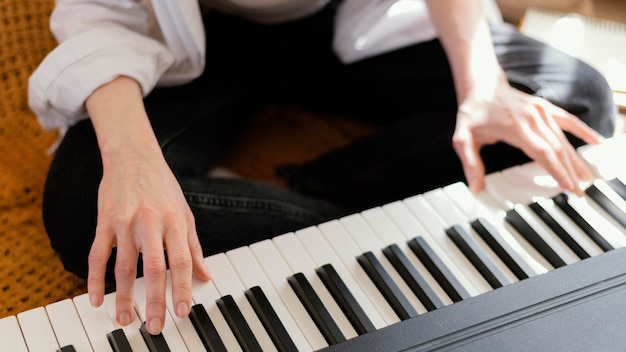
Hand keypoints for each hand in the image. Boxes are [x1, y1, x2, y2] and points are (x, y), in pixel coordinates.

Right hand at [86, 145, 210, 334]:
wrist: (133, 156)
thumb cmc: (163, 187)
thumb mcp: (185, 213)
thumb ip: (194, 246)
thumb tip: (206, 276)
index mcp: (175, 221)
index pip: (182, 261)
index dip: (183, 288)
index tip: (183, 312)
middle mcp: (151, 222)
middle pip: (155, 268)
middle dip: (156, 300)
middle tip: (156, 326)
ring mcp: (125, 222)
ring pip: (124, 266)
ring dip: (124, 296)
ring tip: (125, 319)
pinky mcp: (104, 221)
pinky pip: (98, 255)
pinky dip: (95, 279)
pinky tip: (96, 299)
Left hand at [452, 77, 603, 194]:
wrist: (480, 85)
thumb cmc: (472, 112)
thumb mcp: (463, 138)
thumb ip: (470, 163)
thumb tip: (475, 186)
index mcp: (515, 128)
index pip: (543, 153)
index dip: (557, 171)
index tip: (567, 186)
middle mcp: (532, 119)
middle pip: (557, 149)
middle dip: (569, 172)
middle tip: (579, 191)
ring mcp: (540, 111)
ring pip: (564, 138)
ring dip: (576, 158)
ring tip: (587, 176)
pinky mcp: (544, 107)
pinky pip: (568, 120)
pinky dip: (584, 131)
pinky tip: (598, 141)